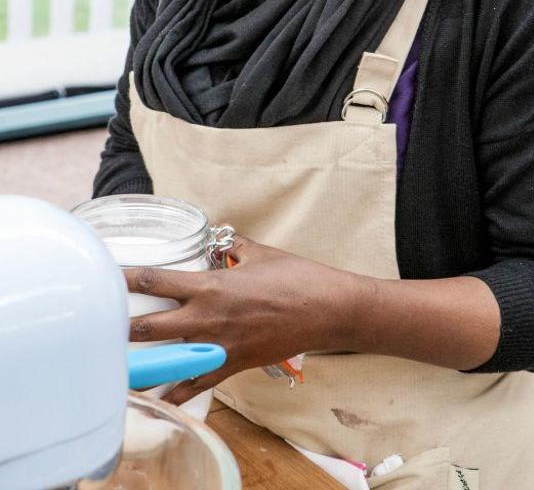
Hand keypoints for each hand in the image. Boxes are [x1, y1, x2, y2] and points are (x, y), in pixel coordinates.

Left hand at [124, 235, 361, 404]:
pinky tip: (156, 400)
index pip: (157, 281)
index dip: (127, 279)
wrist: (325, 310)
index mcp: (211, 287)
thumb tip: (221, 241)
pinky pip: (196, 385)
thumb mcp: (259, 253)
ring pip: (167, 363)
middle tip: (99, 327)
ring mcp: (218, 346)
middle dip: (121, 329)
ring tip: (115, 368)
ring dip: (141, 366)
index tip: (105, 276)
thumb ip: (232, 248)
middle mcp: (207, 319)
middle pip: (149, 327)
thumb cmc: (295, 277)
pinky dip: (175, 393)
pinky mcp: (233, 365)